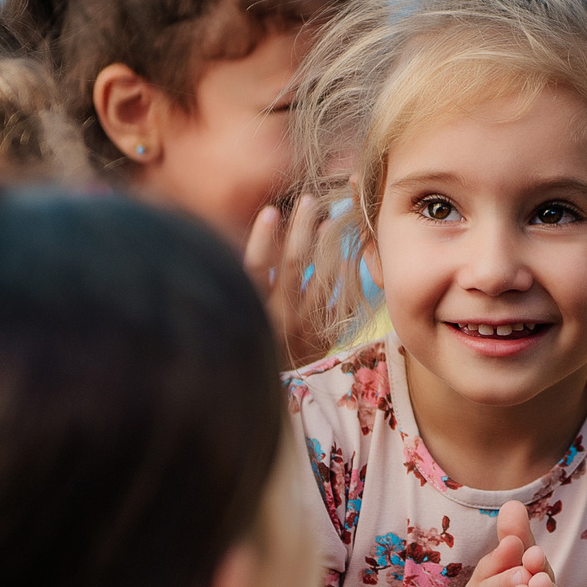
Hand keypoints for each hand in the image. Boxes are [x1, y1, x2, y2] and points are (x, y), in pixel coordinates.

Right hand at [244, 195, 331, 367]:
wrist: (265, 386)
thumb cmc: (247, 338)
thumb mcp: (241, 310)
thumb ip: (249, 277)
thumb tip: (263, 226)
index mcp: (253, 311)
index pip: (255, 269)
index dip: (263, 238)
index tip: (272, 210)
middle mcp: (279, 319)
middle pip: (294, 263)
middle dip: (303, 226)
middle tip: (310, 200)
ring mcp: (306, 328)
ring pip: (323, 278)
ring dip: (327, 245)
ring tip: (329, 221)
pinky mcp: (325, 336)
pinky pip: (341, 299)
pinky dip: (344, 275)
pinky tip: (345, 255)